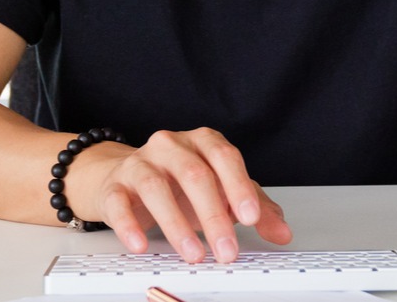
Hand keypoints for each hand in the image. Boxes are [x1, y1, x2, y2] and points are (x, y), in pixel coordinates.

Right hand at [64, 127, 293, 263]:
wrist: (123, 178)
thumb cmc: (178, 184)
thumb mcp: (221, 191)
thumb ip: (255, 208)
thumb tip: (282, 231)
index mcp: (202, 142)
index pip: (224, 157)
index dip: (238, 186)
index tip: (250, 217)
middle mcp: (171, 146)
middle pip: (194, 174)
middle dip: (213, 216)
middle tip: (226, 249)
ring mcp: (140, 163)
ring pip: (155, 187)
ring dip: (176, 225)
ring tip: (193, 253)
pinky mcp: (114, 185)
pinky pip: (119, 203)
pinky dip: (129, 225)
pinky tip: (141, 244)